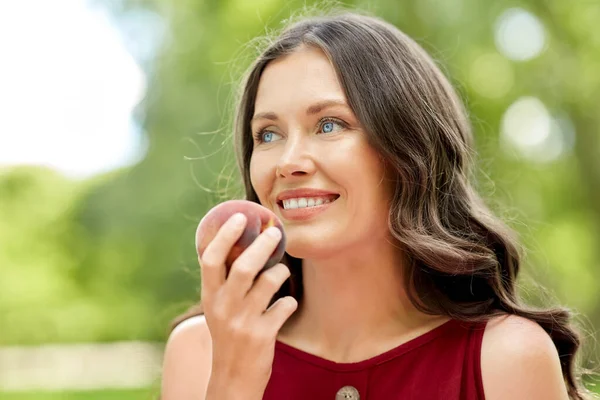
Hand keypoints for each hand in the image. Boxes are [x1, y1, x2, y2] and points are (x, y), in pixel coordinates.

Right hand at [199, 213, 297, 398]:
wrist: (232, 378)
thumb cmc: (228, 335)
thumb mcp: (218, 309)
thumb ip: (225, 283)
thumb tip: (243, 245)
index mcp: (210, 296)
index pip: (211, 259)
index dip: (225, 235)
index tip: (240, 218)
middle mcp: (224, 307)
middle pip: (244, 267)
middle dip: (262, 245)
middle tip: (275, 233)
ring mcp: (243, 322)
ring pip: (268, 282)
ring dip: (281, 272)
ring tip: (282, 271)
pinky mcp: (263, 335)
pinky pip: (284, 305)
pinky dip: (289, 301)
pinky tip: (286, 304)